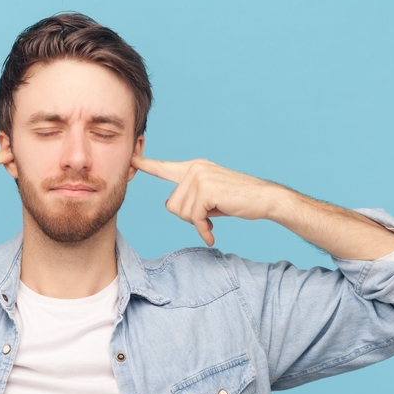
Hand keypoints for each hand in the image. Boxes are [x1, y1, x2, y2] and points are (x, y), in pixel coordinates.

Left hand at [131, 156, 274, 245]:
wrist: (263, 199)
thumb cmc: (236, 200)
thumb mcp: (207, 198)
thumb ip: (188, 198)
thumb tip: (170, 205)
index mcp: (193, 168)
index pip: (164, 168)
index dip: (146, 165)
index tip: (130, 160)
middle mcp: (194, 169)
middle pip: (172, 205)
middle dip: (189, 217)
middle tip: (209, 216)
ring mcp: (200, 177)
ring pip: (182, 213)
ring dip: (198, 222)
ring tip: (215, 217)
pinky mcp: (206, 190)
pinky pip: (194, 218)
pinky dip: (203, 229)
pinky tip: (212, 234)